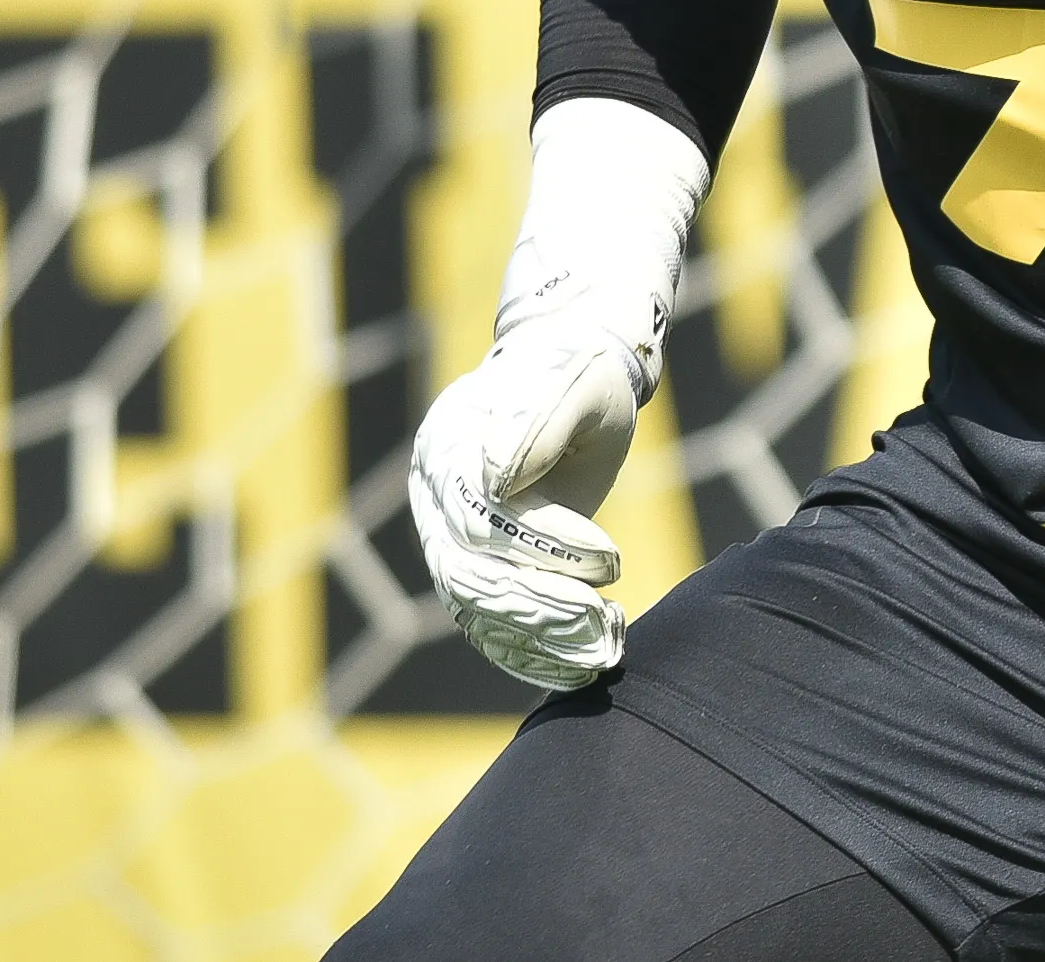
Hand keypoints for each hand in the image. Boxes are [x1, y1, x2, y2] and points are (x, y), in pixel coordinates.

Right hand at [407, 305, 649, 687]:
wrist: (575, 379)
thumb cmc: (582, 374)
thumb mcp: (577, 380)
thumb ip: (540, 420)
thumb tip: (497, 478)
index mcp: (447, 443)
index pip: (479, 516)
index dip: (540, 545)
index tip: (609, 559)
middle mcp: (434, 495)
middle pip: (469, 572)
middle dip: (540, 604)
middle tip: (607, 623)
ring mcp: (448, 535)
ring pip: (476, 609)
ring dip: (539, 639)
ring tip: (607, 648)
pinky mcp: (476, 566)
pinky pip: (488, 624)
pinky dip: (531, 654)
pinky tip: (581, 671)